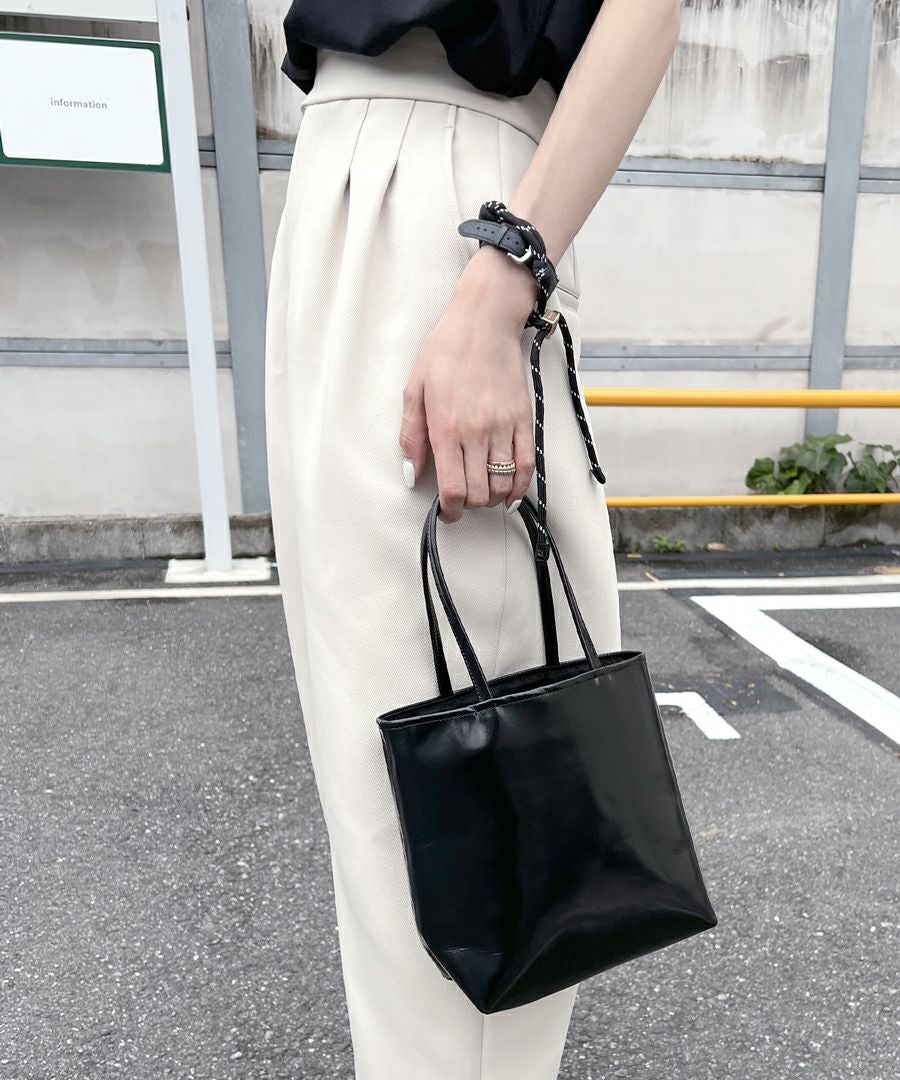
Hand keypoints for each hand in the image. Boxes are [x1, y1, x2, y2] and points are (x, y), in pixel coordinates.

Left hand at [399, 245, 538, 522]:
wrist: (484, 322)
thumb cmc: (445, 351)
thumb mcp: (414, 389)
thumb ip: (411, 436)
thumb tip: (410, 474)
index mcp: (446, 428)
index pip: (453, 490)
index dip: (450, 511)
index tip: (446, 512)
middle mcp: (476, 433)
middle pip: (479, 494)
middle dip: (469, 506)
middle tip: (462, 500)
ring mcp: (503, 427)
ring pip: (503, 484)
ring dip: (493, 497)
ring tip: (483, 492)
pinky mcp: (523, 419)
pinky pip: (527, 464)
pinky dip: (520, 486)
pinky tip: (511, 493)